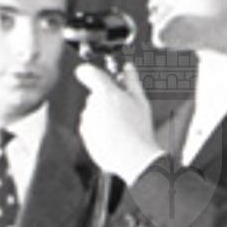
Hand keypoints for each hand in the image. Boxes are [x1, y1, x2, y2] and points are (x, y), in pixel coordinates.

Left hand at [75, 59, 161, 180]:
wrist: (134, 158)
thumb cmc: (139, 130)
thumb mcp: (141, 101)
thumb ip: (132, 81)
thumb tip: (128, 68)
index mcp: (106, 93)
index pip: (87, 72)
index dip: (88, 71)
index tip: (91, 74)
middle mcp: (92, 106)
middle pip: (94, 95)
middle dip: (105, 99)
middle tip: (122, 110)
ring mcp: (87, 121)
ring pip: (92, 112)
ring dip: (102, 115)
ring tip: (120, 126)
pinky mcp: (85, 135)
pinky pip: (90, 127)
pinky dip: (98, 129)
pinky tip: (113, 135)